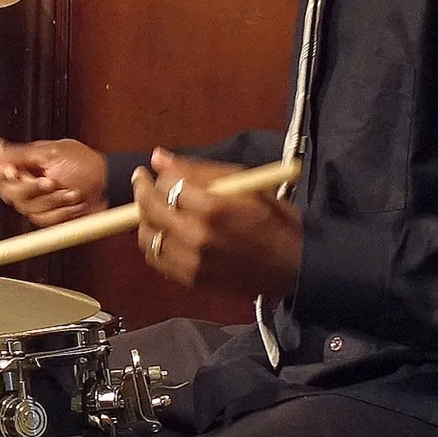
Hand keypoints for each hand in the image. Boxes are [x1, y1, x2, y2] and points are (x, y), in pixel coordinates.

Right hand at [0, 136, 106, 225]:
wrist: (107, 187)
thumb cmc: (85, 166)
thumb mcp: (51, 153)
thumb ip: (20, 153)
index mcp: (25, 164)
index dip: (4, 173)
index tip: (14, 172)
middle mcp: (27, 182)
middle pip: (8, 192)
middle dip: (31, 188)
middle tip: (50, 181)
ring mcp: (37, 201)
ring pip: (26, 208)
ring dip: (52, 200)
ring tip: (70, 191)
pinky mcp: (47, 216)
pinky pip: (42, 220)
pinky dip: (60, 212)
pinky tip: (72, 203)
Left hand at [135, 147, 301, 296]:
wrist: (295, 266)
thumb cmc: (274, 219)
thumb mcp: (244, 183)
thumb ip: (198, 170)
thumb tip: (158, 157)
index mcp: (213, 208)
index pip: (167, 185)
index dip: (159, 177)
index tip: (155, 172)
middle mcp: (197, 236)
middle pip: (150, 209)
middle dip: (142, 191)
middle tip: (142, 181)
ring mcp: (192, 261)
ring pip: (147, 236)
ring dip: (146, 219)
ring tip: (154, 209)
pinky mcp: (192, 280)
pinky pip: (156, 260)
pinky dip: (155, 244)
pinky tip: (164, 234)